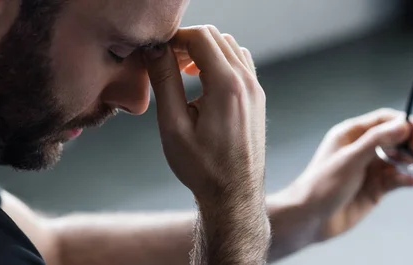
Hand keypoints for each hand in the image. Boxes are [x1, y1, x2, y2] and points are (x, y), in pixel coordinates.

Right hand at [143, 25, 263, 202]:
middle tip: (166, 63)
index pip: (200, 37)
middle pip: (216, 37)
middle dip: (188, 42)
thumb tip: (154, 49)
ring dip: (205, 51)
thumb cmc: (202, 167)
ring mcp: (256, 89)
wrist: (234, 194)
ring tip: (183, 72)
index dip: (174, 38)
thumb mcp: (173, 126)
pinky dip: (221, 62)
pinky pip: (240, 63)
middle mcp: (248, 82)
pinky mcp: (257, 98)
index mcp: (228, 86)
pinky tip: (204, 83)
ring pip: (230, 47)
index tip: (157, 53)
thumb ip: (165, 81)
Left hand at [286, 108, 412, 242]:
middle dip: (412, 144)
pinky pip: (396, 180)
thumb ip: (377, 140)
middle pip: (395, 140)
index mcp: (351, 135)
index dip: (402, 123)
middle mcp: (362, 150)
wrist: (310, 219)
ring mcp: (369, 170)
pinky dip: (406, 179)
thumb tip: (403, 125)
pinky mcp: (374, 189)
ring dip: (412, 162)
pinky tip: (411, 182)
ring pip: (398, 160)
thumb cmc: (323, 185)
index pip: (383, 120)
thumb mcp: (351, 159)